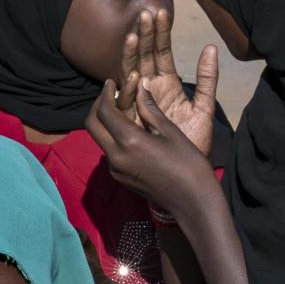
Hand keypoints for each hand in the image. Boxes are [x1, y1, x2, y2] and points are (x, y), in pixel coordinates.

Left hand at [87, 76, 219, 217]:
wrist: (192, 201)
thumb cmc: (189, 164)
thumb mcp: (172, 132)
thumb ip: (151, 109)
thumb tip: (141, 86)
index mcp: (129, 141)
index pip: (104, 111)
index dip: (105, 93)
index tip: (111, 82)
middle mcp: (116, 156)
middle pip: (92, 124)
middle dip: (97, 106)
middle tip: (110, 94)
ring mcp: (115, 169)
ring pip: (99, 138)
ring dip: (104, 122)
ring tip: (122, 110)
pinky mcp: (119, 178)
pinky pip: (109, 152)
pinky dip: (113, 137)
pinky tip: (131, 132)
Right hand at [118, 8, 217, 155]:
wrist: (189, 172)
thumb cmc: (196, 142)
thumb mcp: (205, 107)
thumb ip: (208, 79)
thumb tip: (211, 47)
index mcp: (167, 85)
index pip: (160, 53)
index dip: (160, 33)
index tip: (161, 11)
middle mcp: (149, 92)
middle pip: (143, 58)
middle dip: (143, 37)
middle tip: (144, 15)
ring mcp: (140, 106)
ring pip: (131, 75)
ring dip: (132, 56)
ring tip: (134, 35)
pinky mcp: (134, 123)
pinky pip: (129, 102)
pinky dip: (131, 88)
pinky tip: (135, 72)